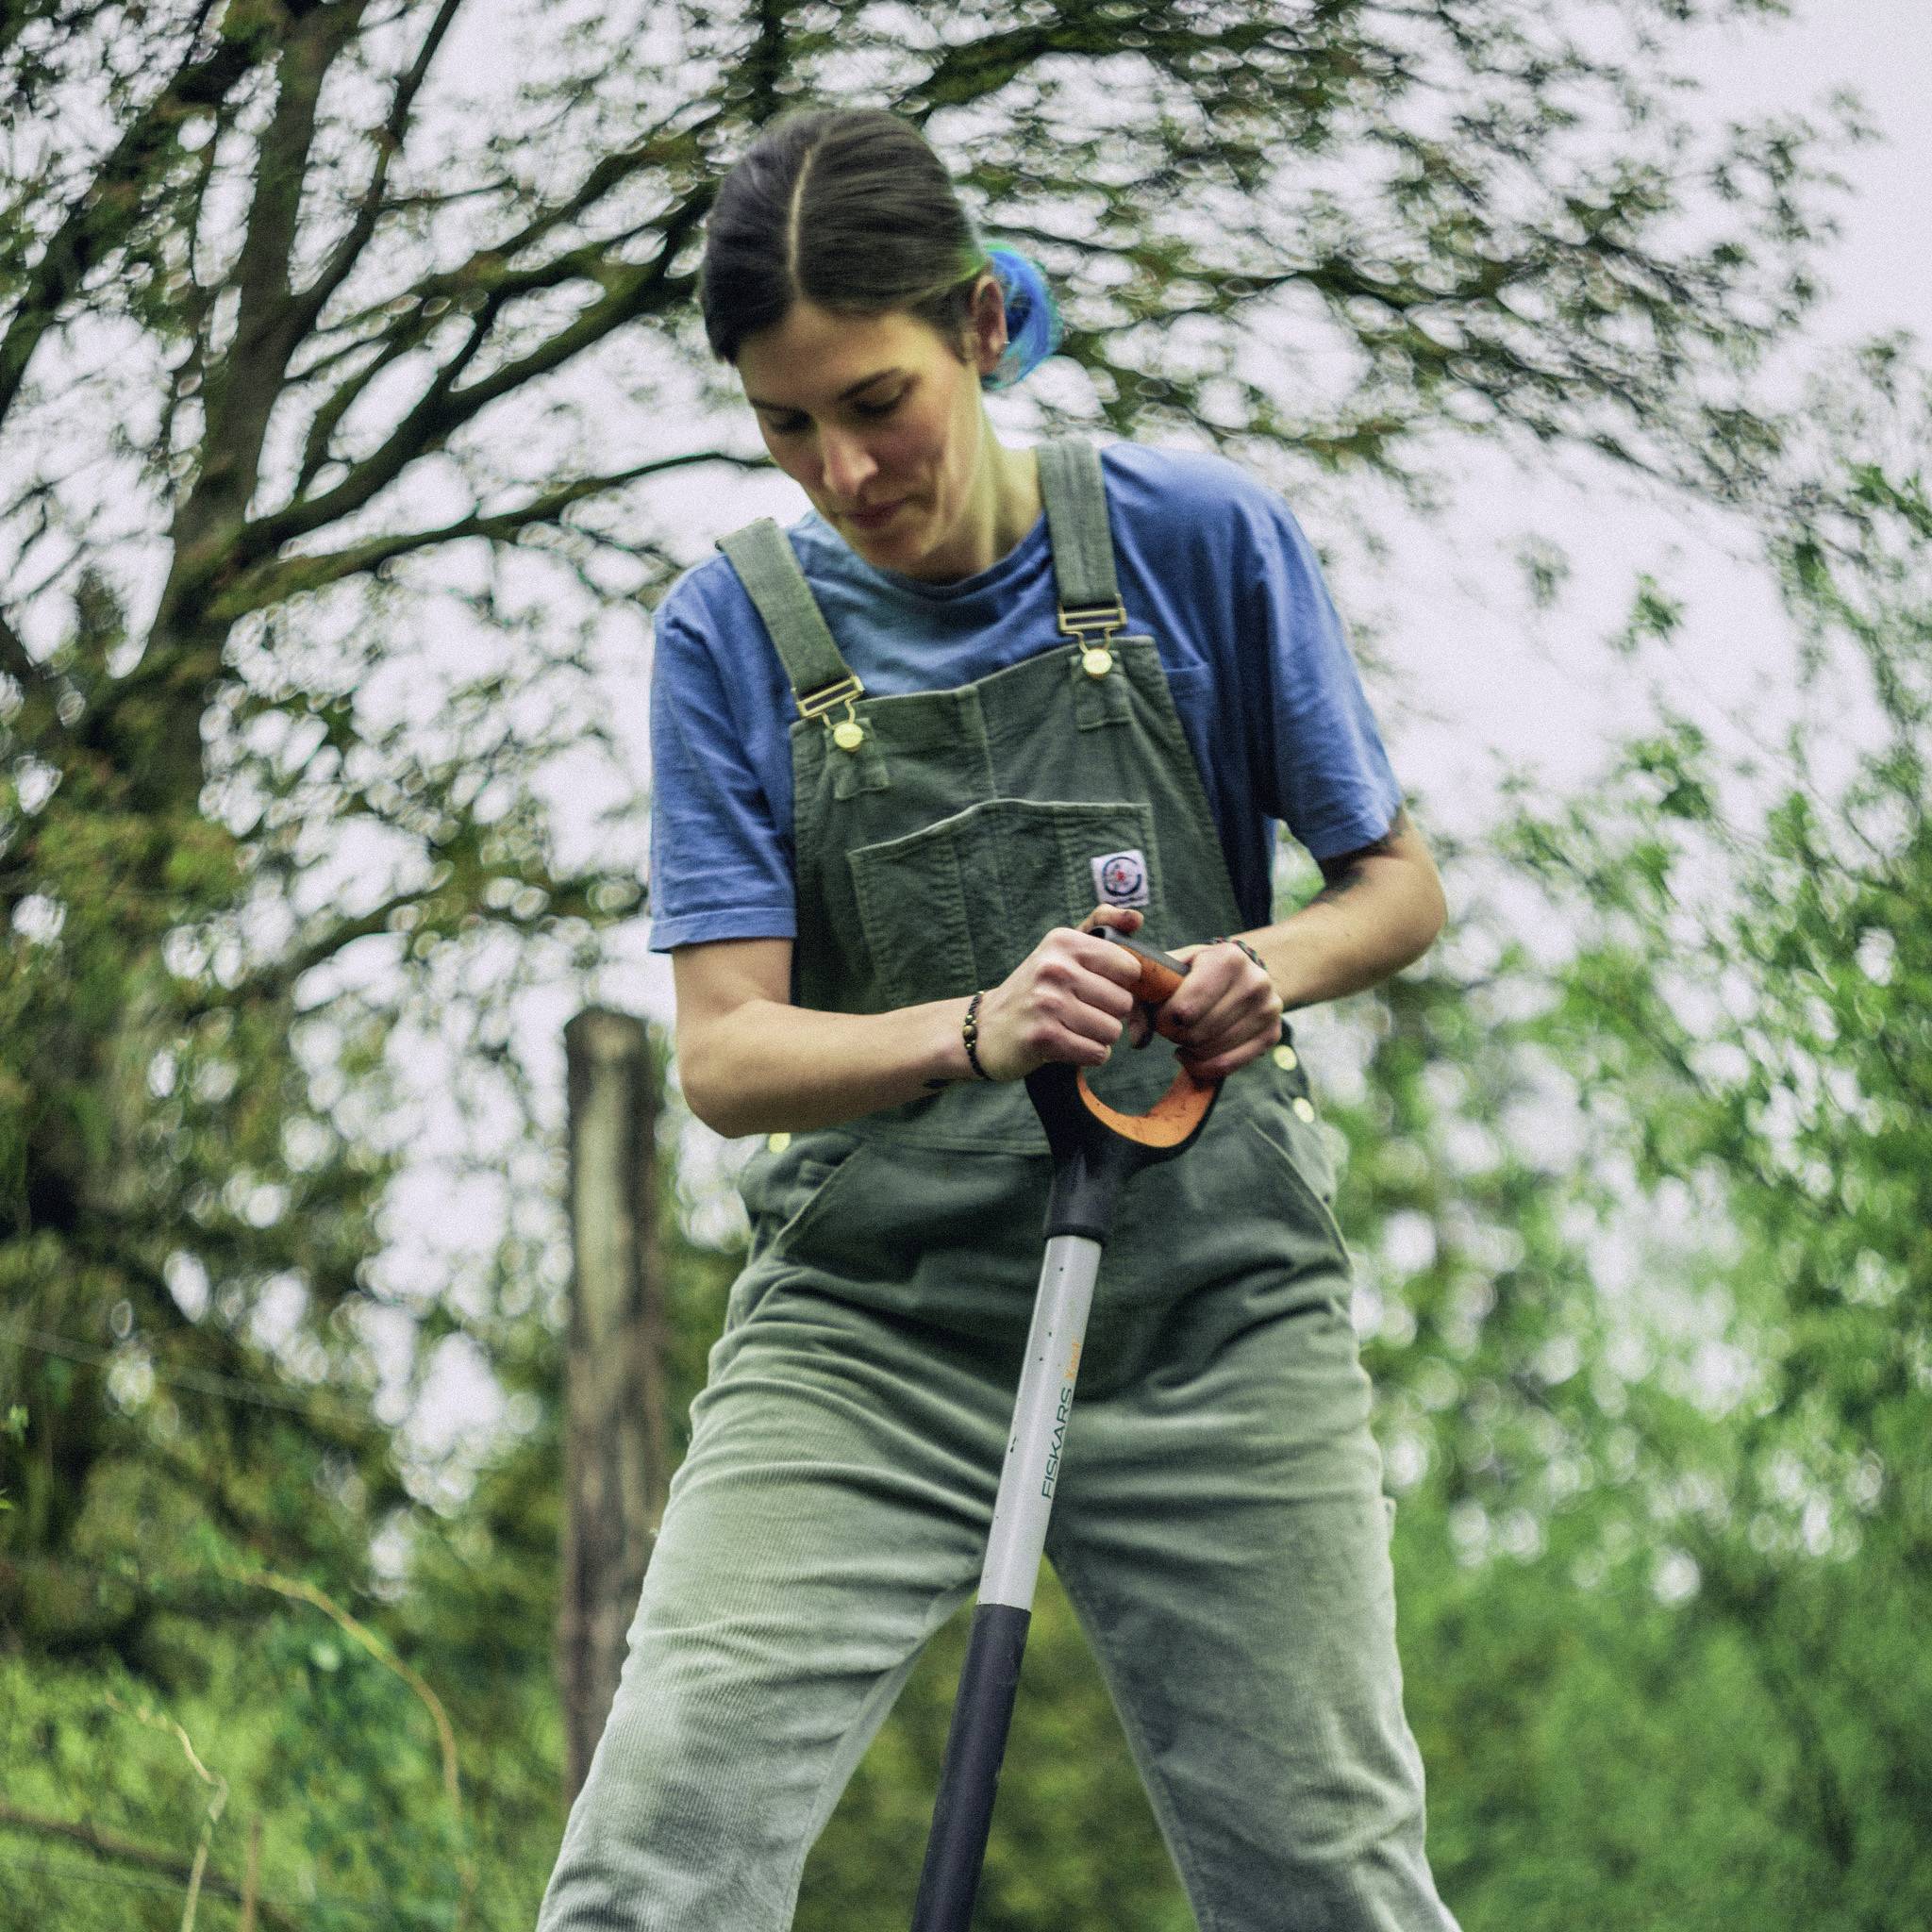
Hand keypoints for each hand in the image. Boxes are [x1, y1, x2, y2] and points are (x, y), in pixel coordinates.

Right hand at [972, 905, 1148, 1079]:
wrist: (985, 1028)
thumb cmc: (1036, 988)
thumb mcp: (1061, 949)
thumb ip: (1101, 925)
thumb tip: (1137, 918)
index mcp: (1063, 941)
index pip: (1129, 968)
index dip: (1120, 984)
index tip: (1097, 988)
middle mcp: (1054, 968)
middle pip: (1124, 1002)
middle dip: (1109, 1014)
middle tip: (1081, 1012)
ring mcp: (1047, 1002)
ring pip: (1112, 1030)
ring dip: (1098, 1037)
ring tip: (1072, 1028)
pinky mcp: (1043, 1037)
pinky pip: (1097, 1053)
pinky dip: (1088, 1054)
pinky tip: (1067, 1044)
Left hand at [1153, 936, 1283, 1079]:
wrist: (1242, 972)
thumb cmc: (1197, 972)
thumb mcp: (1171, 969)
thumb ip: (1144, 997)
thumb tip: (1138, 1040)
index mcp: (1228, 958)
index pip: (1185, 1008)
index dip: (1163, 1020)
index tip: (1161, 1016)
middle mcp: (1255, 982)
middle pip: (1197, 1032)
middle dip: (1175, 1035)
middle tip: (1172, 1028)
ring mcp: (1268, 1010)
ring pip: (1211, 1051)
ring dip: (1188, 1050)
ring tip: (1184, 1036)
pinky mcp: (1272, 1034)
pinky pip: (1226, 1066)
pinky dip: (1201, 1067)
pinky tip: (1191, 1055)